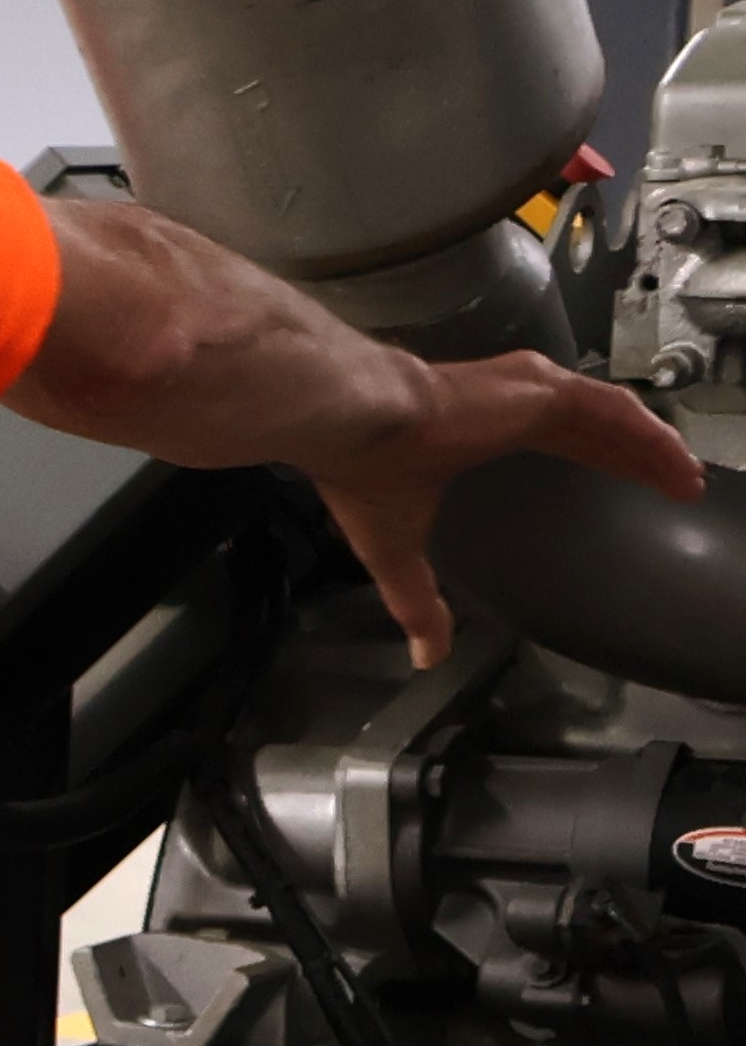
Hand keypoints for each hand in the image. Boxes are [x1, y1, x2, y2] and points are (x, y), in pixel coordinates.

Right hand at [307, 351, 708, 664]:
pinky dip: (646, 431)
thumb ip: (419, 599)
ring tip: (687, 477)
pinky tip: (673, 456)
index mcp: (485, 428)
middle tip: (677, 485)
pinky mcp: (541, 389)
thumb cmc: (368, 473)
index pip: (564, 439)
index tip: (636, 482)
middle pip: (597, 428)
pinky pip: (611, 408)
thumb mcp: (397, 547)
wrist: (358, 423)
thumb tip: (424, 656)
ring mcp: (531, 391)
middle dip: (638, 456)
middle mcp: (515, 401)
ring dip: (652, 446)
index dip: (603, 460)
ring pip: (611, 415)